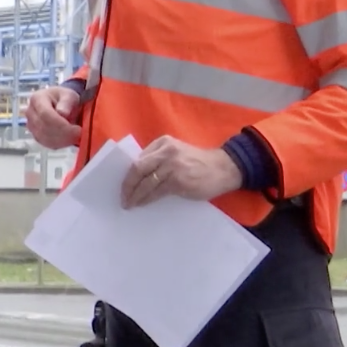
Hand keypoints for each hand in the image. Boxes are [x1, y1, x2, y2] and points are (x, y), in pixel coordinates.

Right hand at [24, 86, 81, 149]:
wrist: (59, 103)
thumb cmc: (64, 98)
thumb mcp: (69, 95)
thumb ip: (67, 102)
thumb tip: (63, 113)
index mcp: (37, 98)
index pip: (45, 114)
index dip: (60, 124)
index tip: (76, 129)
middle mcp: (30, 112)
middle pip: (44, 127)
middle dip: (63, 134)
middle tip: (79, 135)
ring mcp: (30, 124)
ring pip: (44, 137)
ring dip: (61, 140)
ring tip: (75, 137)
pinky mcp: (35, 134)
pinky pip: (45, 143)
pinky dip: (58, 144)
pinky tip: (68, 141)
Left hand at [120, 137, 242, 208]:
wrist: (224, 168)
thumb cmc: (199, 162)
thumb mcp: (177, 152)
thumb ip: (158, 159)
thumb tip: (136, 176)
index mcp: (163, 142)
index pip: (138, 158)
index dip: (127, 173)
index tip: (121, 184)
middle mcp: (165, 152)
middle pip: (137, 168)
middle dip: (127, 185)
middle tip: (122, 197)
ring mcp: (172, 166)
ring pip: (145, 182)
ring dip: (135, 195)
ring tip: (129, 204)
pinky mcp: (178, 181)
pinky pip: (156, 192)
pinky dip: (146, 199)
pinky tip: (142, 203)